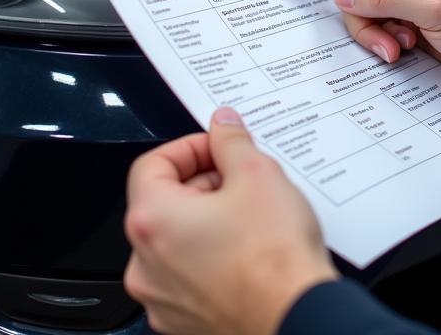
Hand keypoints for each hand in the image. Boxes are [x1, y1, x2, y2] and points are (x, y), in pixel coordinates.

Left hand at [124, 108, 337, 334]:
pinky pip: (187, 274)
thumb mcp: (258, 174)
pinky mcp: (182, 320)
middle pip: (163, 202)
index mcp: (152, 221)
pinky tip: (248, 248)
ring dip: (208, 219)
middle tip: (243, 178)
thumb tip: (222, 126)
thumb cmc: (274, 258)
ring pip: (176, 239)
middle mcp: (145, 264)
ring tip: (251, 215)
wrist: (295, 317)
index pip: (152, 164)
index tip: (218, 147)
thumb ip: (231, 142)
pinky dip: (211, 255)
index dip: (190, 147)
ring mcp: (161, 298)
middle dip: (204, 183)